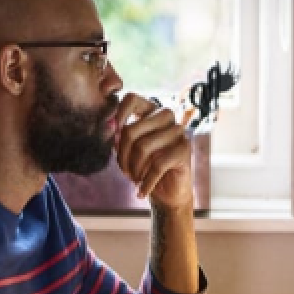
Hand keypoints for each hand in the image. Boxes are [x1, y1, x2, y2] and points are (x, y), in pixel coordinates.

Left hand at [113, 93, 193, 210]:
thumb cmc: (145, 169)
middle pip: (131, 130)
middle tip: (124, 172)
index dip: (118, 115)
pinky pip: (157, 165)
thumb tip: (109, 127)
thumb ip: (118, 137)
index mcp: (150, 112)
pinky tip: (141, 192)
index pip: (132, 99)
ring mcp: (178, 132)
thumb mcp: (127, 152)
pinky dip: (146, 183)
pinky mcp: (184, 149)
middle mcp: (166, 117)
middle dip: (122, 157)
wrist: (168, 194)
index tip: (113, 137)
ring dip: (134, 170)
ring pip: (143, 147)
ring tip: (134, 180)